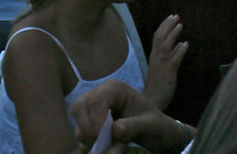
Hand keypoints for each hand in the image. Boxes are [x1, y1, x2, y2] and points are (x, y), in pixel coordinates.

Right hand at [72, 80, 187, 153]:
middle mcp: (101, 95)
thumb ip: (134, 127)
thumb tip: (115, 130)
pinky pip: (82, 135)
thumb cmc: (156, 126)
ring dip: (91, 141)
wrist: (157, 134)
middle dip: (88, 130)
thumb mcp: (150, 126)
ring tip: (115, 148)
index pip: (95, 101)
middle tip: (103, 145)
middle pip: (79, 108)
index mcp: (115, 89)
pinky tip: (107, 149)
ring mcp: (94, 109)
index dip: (95, 121)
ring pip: (78, 124)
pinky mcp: (92, 124)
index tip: (104, 139)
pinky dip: (91, 146)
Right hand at [143, 15, 187, 109]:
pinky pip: (174, 59)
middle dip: (168, 25)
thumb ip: (170, 55)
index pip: (157, 36)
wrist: (151, 101)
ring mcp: (161, 64)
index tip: (171, 17)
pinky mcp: (168, 72)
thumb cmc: (157, 85)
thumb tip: (181, 44)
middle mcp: (156, 57)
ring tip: (180, 25)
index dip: (164, 25)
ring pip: (165, 45)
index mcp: (154, 55)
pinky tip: (185, 44)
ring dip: (173, 34)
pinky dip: (179, 51)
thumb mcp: (162, 67)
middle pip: (160, 36)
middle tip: (176, 16)